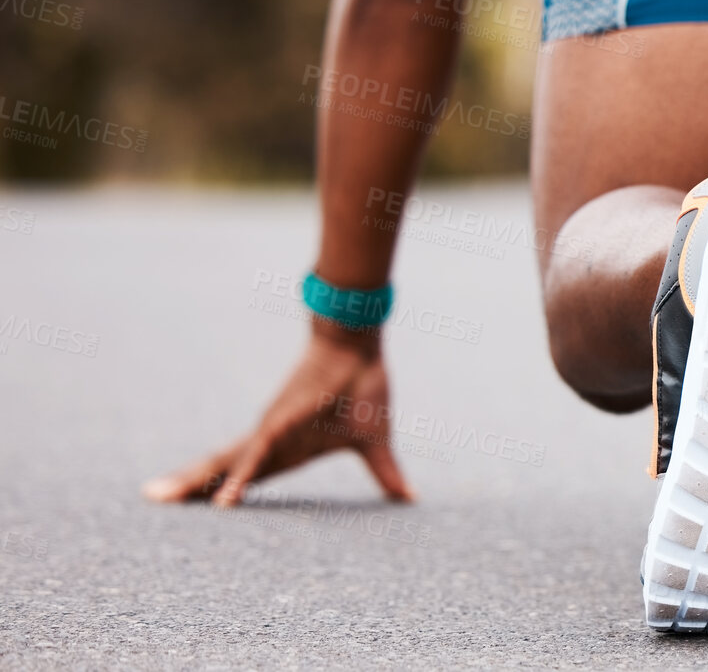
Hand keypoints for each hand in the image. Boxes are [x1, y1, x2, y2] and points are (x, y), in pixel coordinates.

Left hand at [142, 331, 413, 506]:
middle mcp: (271, 440)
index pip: (247, 473)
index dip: (223, 489)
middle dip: (188, 483)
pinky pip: (257, 456)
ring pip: (228, 461)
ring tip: (165, 498)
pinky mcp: (282, 421)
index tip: (194, 505)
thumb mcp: (374, 443)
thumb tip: (409, 499)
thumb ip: (384, 473)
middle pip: (221, 466)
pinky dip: (241, 479)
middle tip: (152, 498)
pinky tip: (225, 501)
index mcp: (288, 448)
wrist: (362, 347)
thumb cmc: (364, 388)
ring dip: (198, 481)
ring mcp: (272, 430)